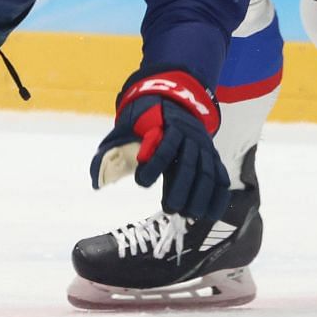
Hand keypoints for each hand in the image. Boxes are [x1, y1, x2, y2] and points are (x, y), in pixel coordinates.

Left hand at [90, 66, 228, 221]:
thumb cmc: (145, 121)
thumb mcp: (127, 127)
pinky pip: (220, 176)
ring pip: (206, 171)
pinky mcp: (213, 156)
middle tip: (170, 208)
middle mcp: (189, 135)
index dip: (154, 163)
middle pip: (188, 162)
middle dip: (181, 187)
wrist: (174, 101)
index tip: (142, 181)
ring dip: (199, 195)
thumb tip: (96, 183)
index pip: (163, 144)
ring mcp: (204, 146)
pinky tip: (210, 214)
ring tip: (189, 215)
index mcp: (167, 125)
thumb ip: (111, 151)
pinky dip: (217, 195)